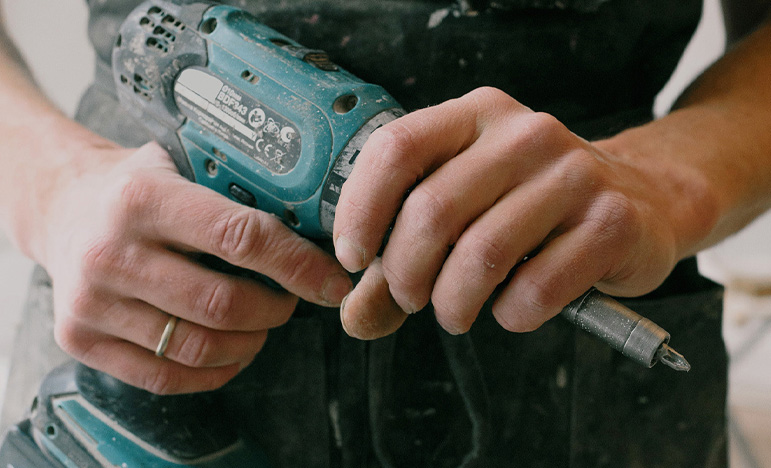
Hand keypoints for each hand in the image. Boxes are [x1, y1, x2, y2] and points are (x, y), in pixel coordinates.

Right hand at [40, 142, 351, 393]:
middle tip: (294, 300)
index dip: (297, 265)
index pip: (239, 237)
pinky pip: (165, 377)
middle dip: (278, 308)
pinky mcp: (80, 339)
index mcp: (143, 198)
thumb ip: (237, 188)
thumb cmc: (136, 188)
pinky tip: (231, 351)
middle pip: (223, 304)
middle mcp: (111, 252)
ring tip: (263, 323)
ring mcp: (90, 302)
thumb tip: (320, 224)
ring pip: (199, 347)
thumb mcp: (179, 163)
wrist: (60, 208)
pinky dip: (214, 372)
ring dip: (250, 342)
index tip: (332, 281)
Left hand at [334, 87, 710, 337]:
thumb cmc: (535, 209)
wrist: (642, 203)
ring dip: (453, 303)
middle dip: (405, 275)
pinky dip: (511, 315)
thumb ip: (402, 259)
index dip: (360, 210)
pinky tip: (513, 309)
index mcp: (475, 116)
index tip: (354, 257)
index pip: (396, 149)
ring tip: (456, 312)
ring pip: (482, 255)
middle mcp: (524, 134)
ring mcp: (573, 174)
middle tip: (412, 299)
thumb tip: (356, 316)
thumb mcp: (464, 212)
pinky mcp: (610, 221)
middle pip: (432, 211)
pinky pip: (536, 288)